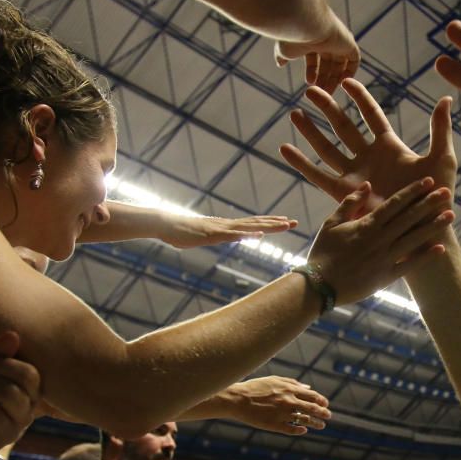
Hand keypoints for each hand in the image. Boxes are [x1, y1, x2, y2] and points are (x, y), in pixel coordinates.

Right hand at [159, 212, 297, 248]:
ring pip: (249, 227)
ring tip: (285, 225)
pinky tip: (259, 235)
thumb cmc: (183, 232)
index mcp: (227, 226)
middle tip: (295, 222)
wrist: (165, 224)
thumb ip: (218, 237)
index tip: (286, 221)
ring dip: (268, 227)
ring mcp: (221, 228)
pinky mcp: (212, 234)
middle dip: (276, 223)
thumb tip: (227, 238)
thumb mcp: (206, 237)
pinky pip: (232, 235)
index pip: (253, 223)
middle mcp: (227, 224)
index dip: (270, 222)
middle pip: (256, 223)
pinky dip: (247, 235)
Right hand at [218, 376, 330, 434]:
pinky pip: (291, 429)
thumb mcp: (275, 380)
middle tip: (328, 416)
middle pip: (312, 409)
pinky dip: (299, 430)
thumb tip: (309, 388)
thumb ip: (293, 383)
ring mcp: (282, 414)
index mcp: (290, 390)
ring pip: (304, 420)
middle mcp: (289, 402)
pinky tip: (303, 431)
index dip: (321, 401)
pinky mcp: (274, 425)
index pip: (313, 396)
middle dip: (323, 413)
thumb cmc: (256, 387)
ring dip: (315, 423)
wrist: (238, 399)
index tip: (325, 405)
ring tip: (321, 426)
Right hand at [275, 8, 359, 92]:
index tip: (310, 85)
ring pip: (339, 64)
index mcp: (310, 38)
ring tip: (327, 93)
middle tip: (320, 93)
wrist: (304, 23)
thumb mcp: (284, 50)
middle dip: (323, 79)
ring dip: (334, 80)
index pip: (313, 58)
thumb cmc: (291, 36)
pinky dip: (350, 72)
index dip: (312, 73)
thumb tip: (280, 63)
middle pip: (328, 63)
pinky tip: (341, 83)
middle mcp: (324, 38)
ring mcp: (337, 39)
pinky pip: (354, 60)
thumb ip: (283, 56)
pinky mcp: (348, 42)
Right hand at [281, 78, 456, 206]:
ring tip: (294, 114)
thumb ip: (440, 130)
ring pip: (327, 148)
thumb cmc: (436, 196)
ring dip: (310, 132)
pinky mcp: (344, 194)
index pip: (371, 115)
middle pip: (344, 126)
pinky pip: (318, 175)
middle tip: (310, 90)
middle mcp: (369, 158)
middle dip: (327, 108)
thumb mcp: (442, 159)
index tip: (345, 80)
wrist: (424, 227)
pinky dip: (301, 163)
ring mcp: (356, 175)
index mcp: (391, 147)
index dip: (359, 97)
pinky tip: (285, 148)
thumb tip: (446, 99)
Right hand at [305, 179, 454, 305]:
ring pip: (414, 239)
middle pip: (409, 218)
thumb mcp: (332, 223)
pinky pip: (409, 265)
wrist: (319, 286)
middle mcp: (379, 239)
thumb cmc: (323, 252)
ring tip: (450, 215)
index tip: (428, 181)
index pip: (394, 204)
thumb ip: (350, 203)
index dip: (412, 191)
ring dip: (433, 226)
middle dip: (429, 204)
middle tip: (447, 192)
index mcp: (366, 225)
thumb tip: (367, 185)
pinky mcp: (386, 276)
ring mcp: (384, 259)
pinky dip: (425, 257)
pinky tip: (441, 248)